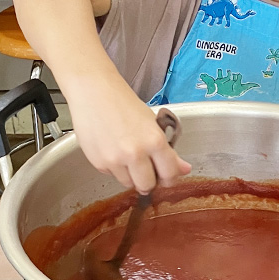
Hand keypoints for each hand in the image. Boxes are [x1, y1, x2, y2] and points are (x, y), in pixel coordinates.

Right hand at [66, 74, 190, 192]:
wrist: (94, 93)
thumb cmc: (124, 104)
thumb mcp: (153, 124)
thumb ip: (168, 151)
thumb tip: (185, 170)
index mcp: (154, 141)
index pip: (169, 174)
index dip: (170, 178)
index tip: (166, 176)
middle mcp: (135, 153)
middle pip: (147, 186)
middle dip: (149, 181)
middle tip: (146, 170)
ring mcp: (115, 160)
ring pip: (128, 183)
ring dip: (131, 175)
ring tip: (126, 155)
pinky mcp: (98, 163)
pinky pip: (111, 175)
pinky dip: (114, 168)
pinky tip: (112, 149)